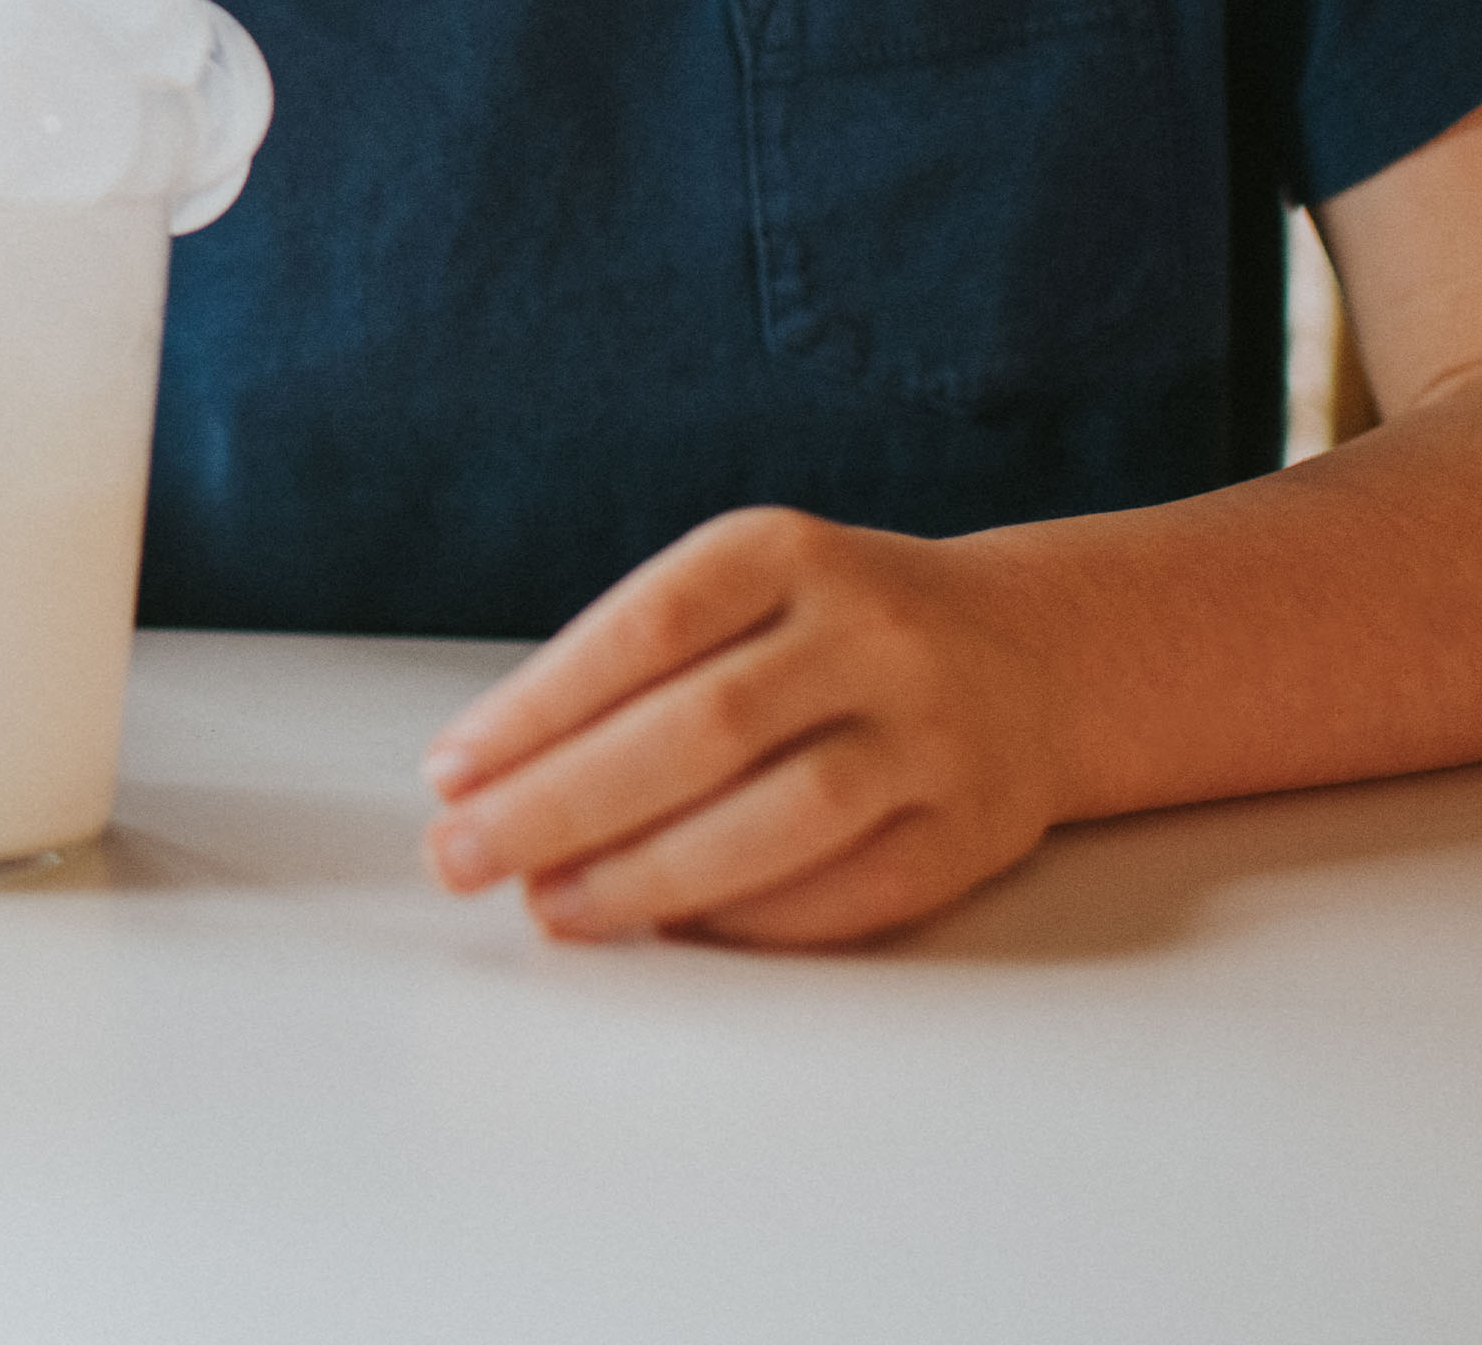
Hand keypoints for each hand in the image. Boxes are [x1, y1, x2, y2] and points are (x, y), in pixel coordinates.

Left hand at [421, 507, 1071, 948]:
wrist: (1032, 653)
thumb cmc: (830, 630)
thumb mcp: (740, 596)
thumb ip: (629, 673)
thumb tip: (490, 783)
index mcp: (787, 553)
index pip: (646, 628)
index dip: (538, 706)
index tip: (448, 772)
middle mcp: (869, 632)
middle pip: (702, 728)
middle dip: (562, 803)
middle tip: (462, 858)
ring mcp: (933, 731)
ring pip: (782, 814)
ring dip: (648, 873)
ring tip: (550, 906)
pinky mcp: (974, 829)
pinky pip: (853, 889)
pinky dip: (749, 918)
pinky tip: (670, 929)